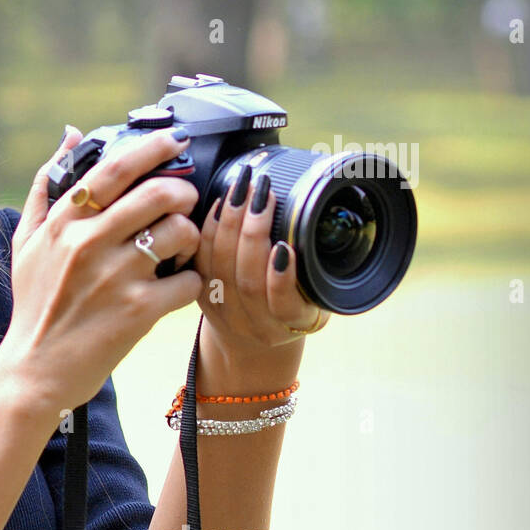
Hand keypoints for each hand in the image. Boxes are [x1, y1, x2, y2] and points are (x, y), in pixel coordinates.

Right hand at [0, 124, 203, 413]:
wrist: (34, 370)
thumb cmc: (34, 305)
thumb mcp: (26, 243)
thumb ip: (45, 187)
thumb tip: (70, 136)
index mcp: (64, 224)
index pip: (114, 169)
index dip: (153, 148)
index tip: (176, 141)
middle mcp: (89, 244)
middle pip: (158, 193)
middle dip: (184, 191)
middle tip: (187, 199)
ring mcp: (116, 277)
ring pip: (179, 232)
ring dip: (191, 235)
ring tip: (182, 247)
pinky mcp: (138, 311)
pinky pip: (187, 280)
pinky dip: (190, 281)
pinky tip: (177, 287)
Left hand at [193, 163, 327, 365]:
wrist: (254, 340)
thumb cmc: (297, 306)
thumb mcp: (320, 295)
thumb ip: (321, 270)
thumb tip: (327, 216)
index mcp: (294, 322)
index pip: (284, 305)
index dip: (282, 278)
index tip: (286, 247)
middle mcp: (256, 325)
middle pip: (247, 280)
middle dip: (253, 231)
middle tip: (262, 193)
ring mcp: (225, 314)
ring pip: (220, 269)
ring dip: (230, 223)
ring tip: (242, 189)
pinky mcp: (202, 299)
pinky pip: (201, 262)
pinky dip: (209, 231)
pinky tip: (219, 204)